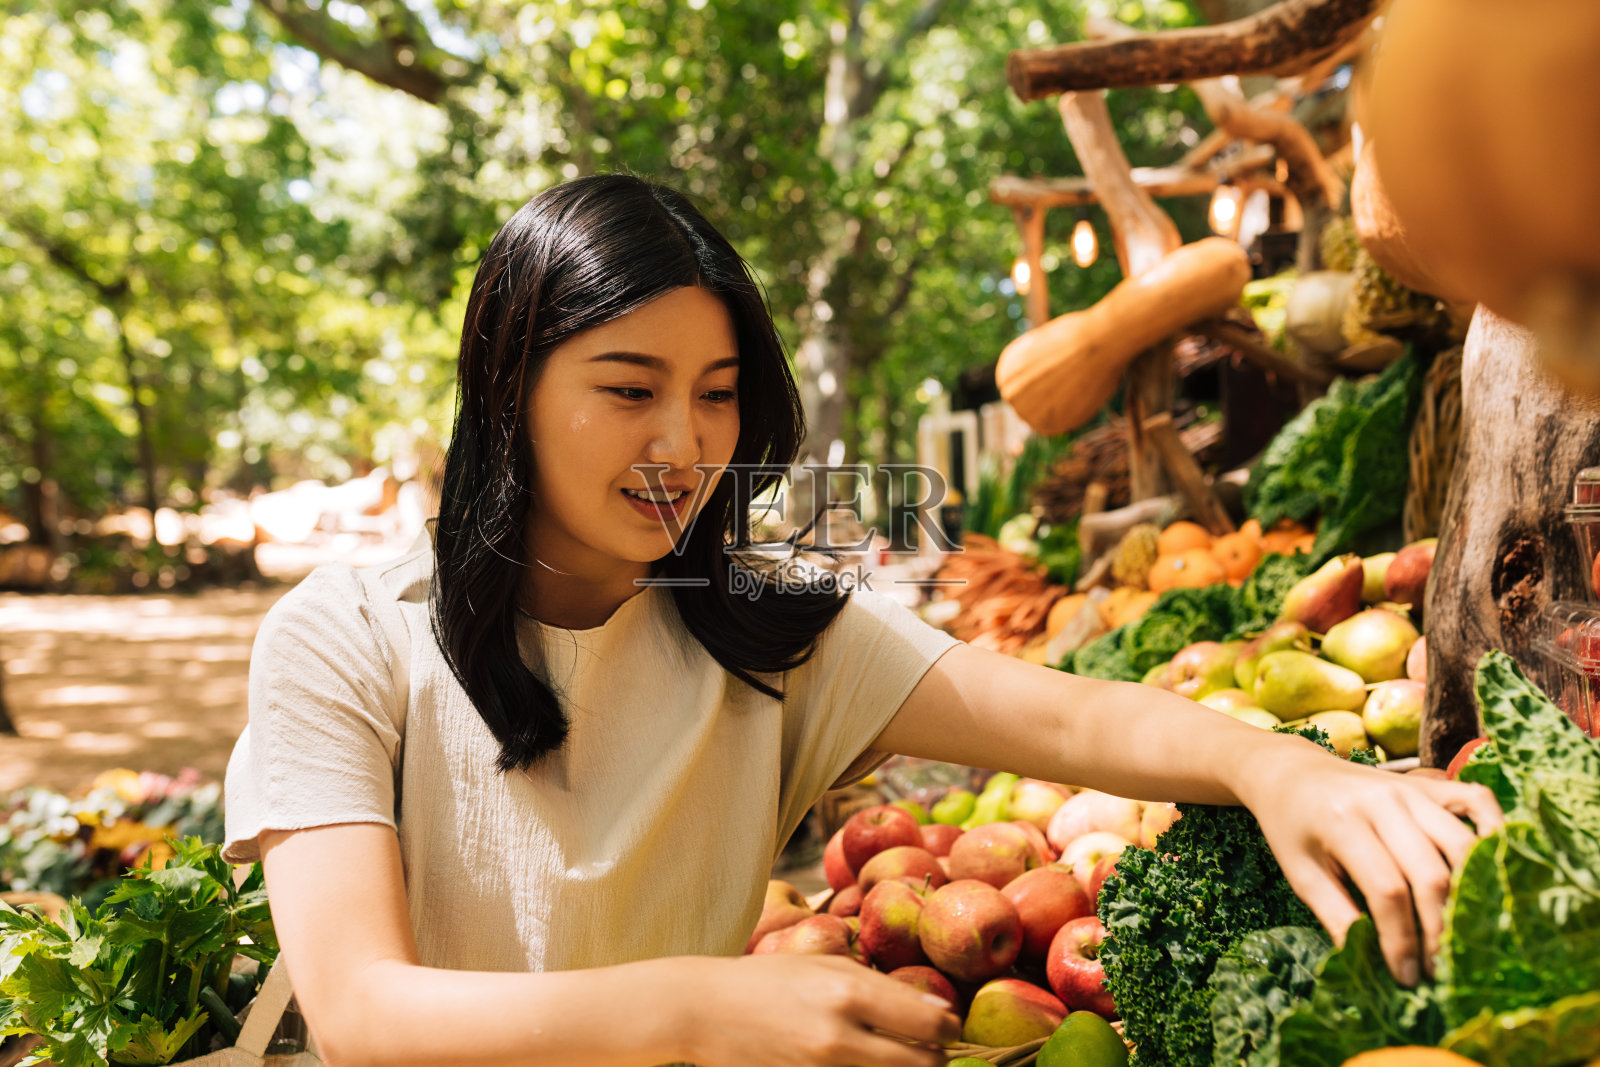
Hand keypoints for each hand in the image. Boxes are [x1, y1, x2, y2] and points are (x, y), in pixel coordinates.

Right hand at [685, 954, 959, 1066]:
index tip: (946, 1027)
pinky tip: (861, 1064)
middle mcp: (840, 1038)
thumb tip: (940, 1010)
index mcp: (849, 993)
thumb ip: (882, 986)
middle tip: (926, 1050)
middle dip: (933, 1058)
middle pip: (923, 1065)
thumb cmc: (767, 980)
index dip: (950, 1028)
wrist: (703, 1010)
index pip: (932, 1024)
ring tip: (892, 1056)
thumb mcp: (825, 966)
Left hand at [1238, 740, 1503, 986]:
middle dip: (1437, 930)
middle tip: (1435, 967)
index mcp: (1342, 821)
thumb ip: (1336, 916)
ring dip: (1469, 896)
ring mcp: (1412, 789)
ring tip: (1459, 934)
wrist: (1291, 772)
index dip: (1401, 940)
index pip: (1387, 891)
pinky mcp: (1430, 784)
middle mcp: (1383, 801)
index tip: (1405, 975)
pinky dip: (1495, 831)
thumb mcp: (1300, 872)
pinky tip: (1493, 869)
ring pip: (1462, 846)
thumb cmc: (1292, 825)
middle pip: (1431, 874)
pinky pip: (1478, 801)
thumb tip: (1372, 967)